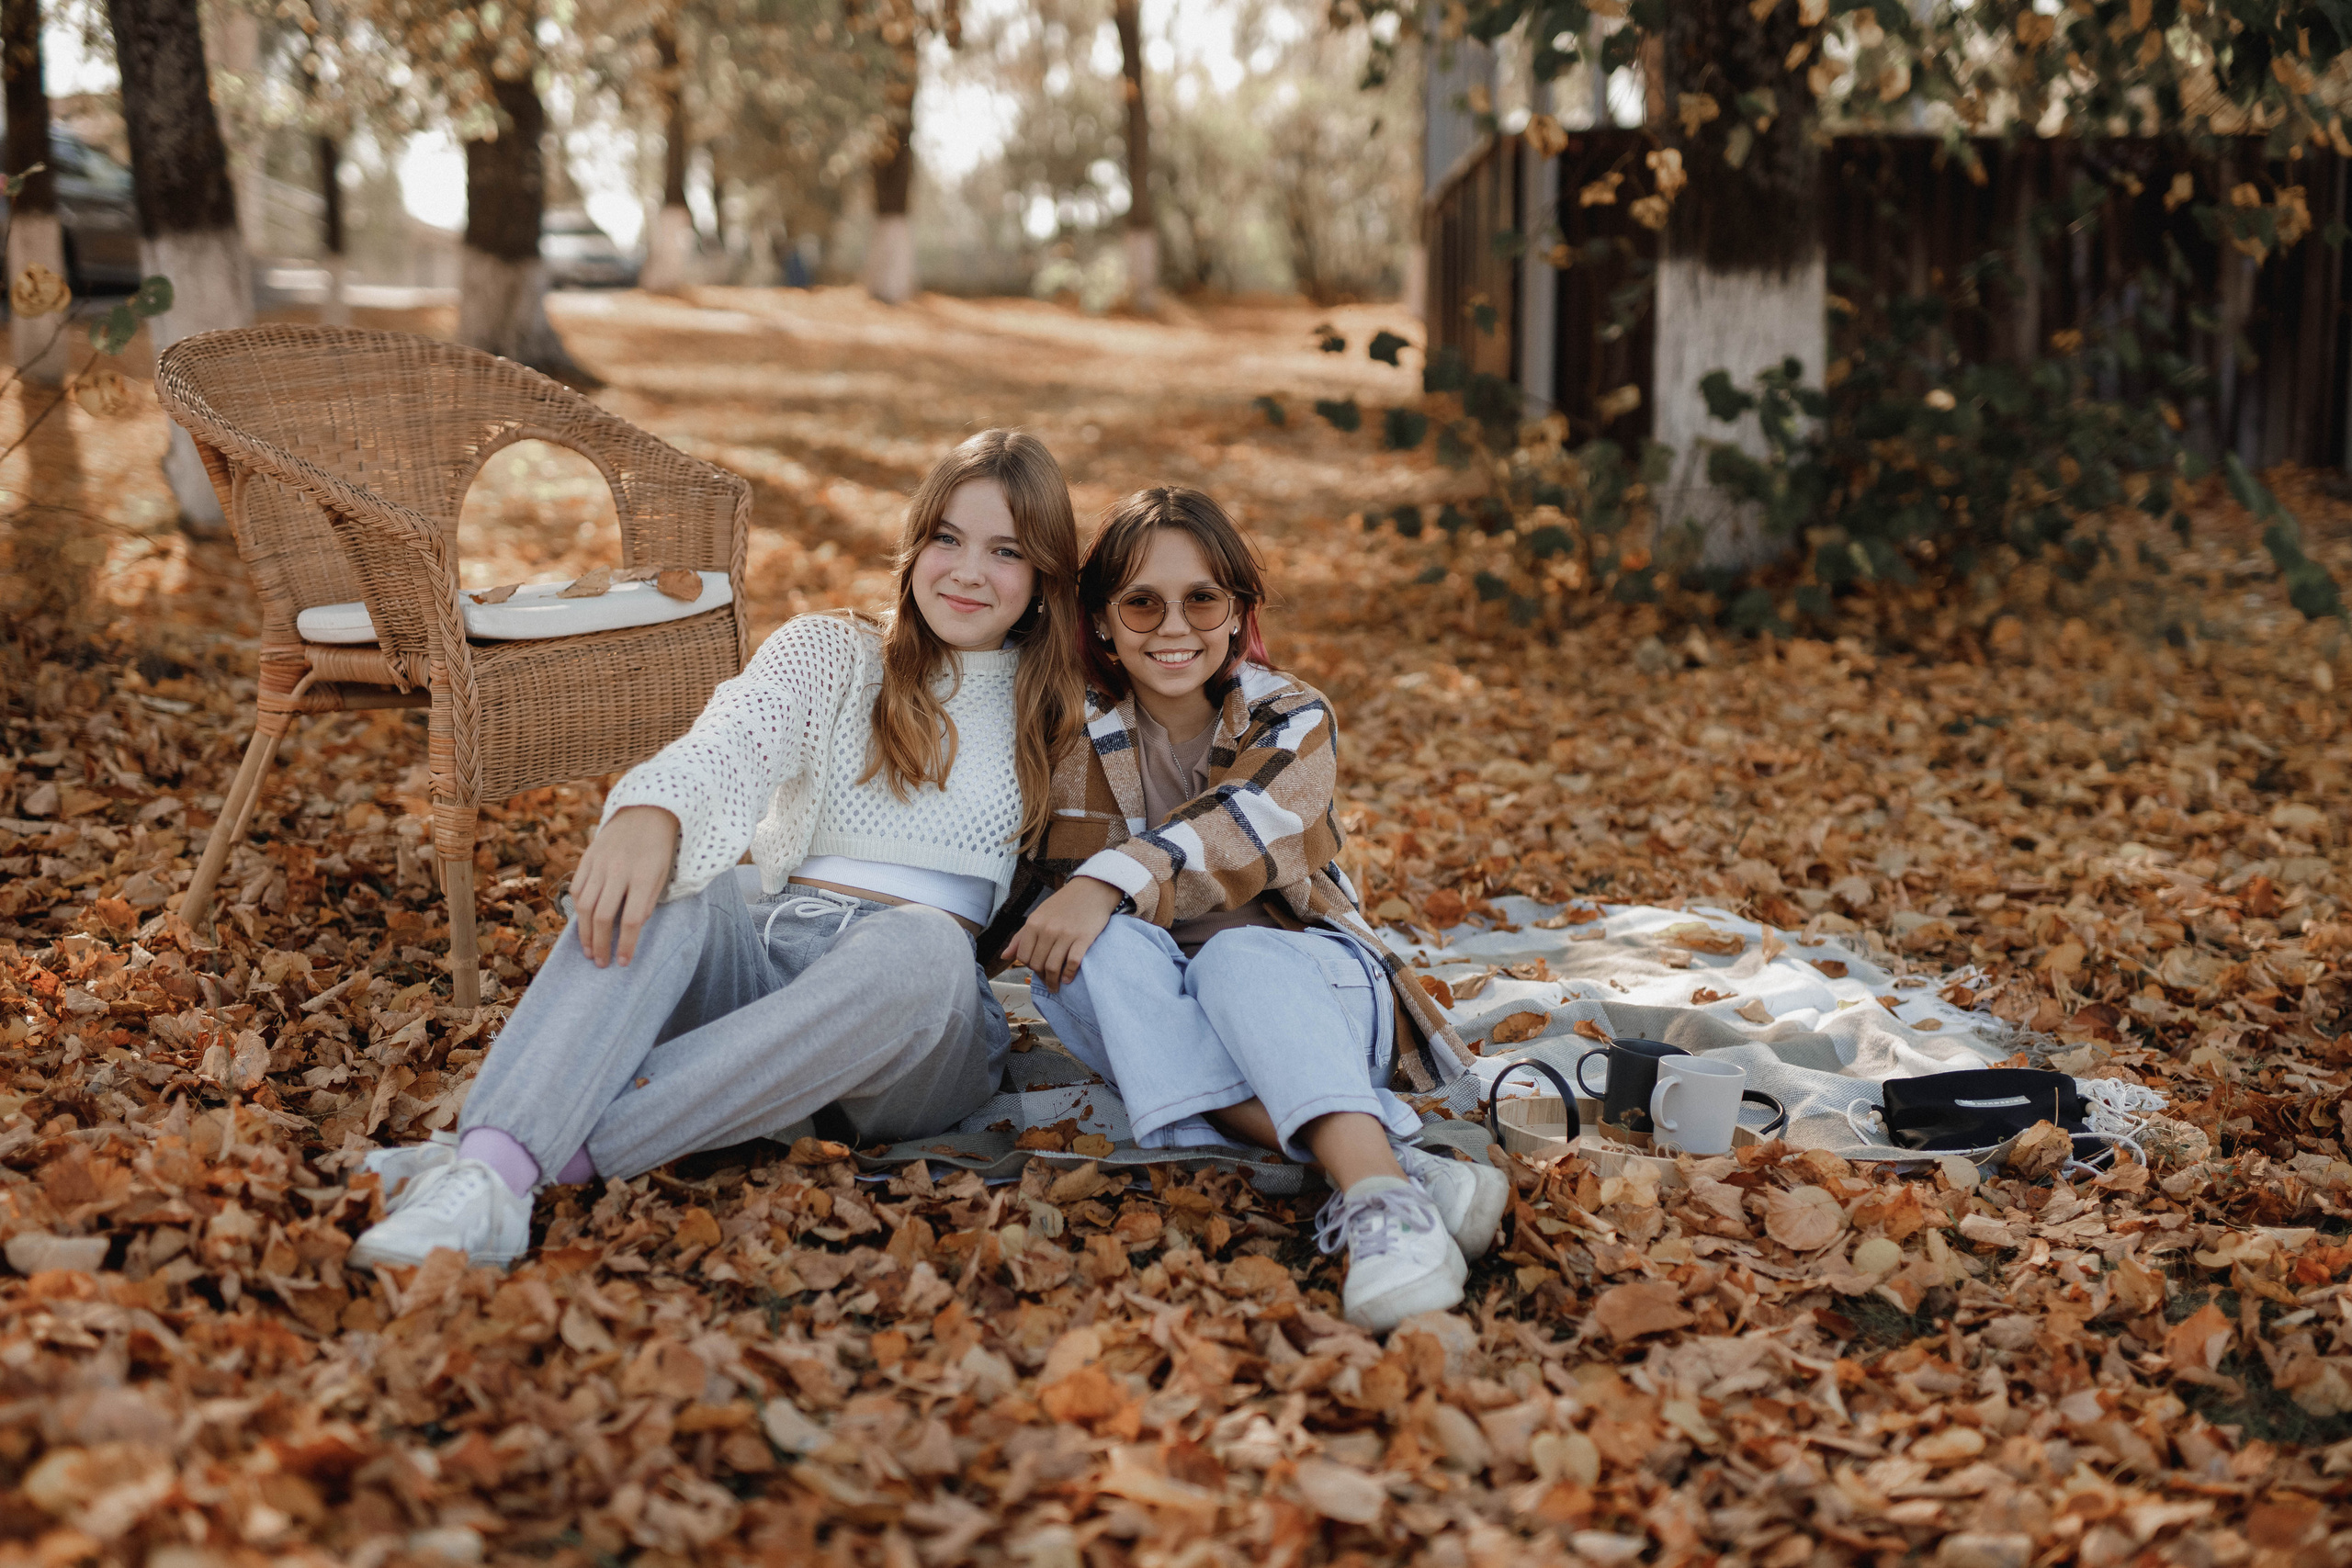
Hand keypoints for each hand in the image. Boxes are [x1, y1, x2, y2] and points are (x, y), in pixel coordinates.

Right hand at [570, 806, 678, 967]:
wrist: (645, 813)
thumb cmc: (658, 850)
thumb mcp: (662, 876)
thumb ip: (647, 902)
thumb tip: (630, 929)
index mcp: (643, 876)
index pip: (631, 920)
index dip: (626, 945)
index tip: (623, 962)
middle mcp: (618, 871)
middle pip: (602, 917)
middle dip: (600, 945)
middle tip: (600, 963)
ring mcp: (599, 864)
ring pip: (583, 906)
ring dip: (584, 933)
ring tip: (588, 950)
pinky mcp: (587, 858)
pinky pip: (577, 889)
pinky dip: (577, 909)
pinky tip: (582, 924)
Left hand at [1005, 877, 1125, 993]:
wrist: (1091, 890)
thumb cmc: (1063, 904)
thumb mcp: (1038, 915)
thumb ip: (1021, 937)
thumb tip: (1004, 957)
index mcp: (1034, 923)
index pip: (1023, 956)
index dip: (1029, 967)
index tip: (1036, 970)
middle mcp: (1048, 929)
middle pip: (1038, 964)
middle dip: (1042, 976)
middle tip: (1047, 981)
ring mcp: (1066, 934)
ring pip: (1053, 967)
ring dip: (1053, 982)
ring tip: (1056, 986)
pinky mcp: (1084, 938)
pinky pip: (1072, 963)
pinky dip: (1069, 975)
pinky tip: (1068, 978)